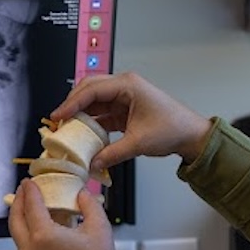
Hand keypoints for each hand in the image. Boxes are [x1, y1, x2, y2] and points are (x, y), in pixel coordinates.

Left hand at [8, 179, 115, 249]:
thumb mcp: (99, 227)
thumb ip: (88, 204)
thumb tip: (82, 194)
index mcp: (44, 236)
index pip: (31, 205)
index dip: (29, 191)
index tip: (29, 183)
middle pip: (15, 219)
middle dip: (17, 202)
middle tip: (23, 192)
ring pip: (16, 236)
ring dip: (20, 220)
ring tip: (30, 211)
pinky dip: (26, 238)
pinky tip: (37, 233)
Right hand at [50, 72, 212, 169]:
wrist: (192, 134)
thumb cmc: (173, 129)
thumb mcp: (139, 143)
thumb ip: (112, 154)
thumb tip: (92, 164)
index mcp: (128, 85)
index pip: (91, 90)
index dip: (71, 103)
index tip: (57, 117)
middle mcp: (124, 86)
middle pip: (88, 90)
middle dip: (72, 105)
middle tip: (57, 122)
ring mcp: (124, 97)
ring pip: (93, 101)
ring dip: (80, 114)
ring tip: (66, 130)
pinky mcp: (125, 109)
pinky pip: (102, 112)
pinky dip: (91, 122)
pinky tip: (83, 135)